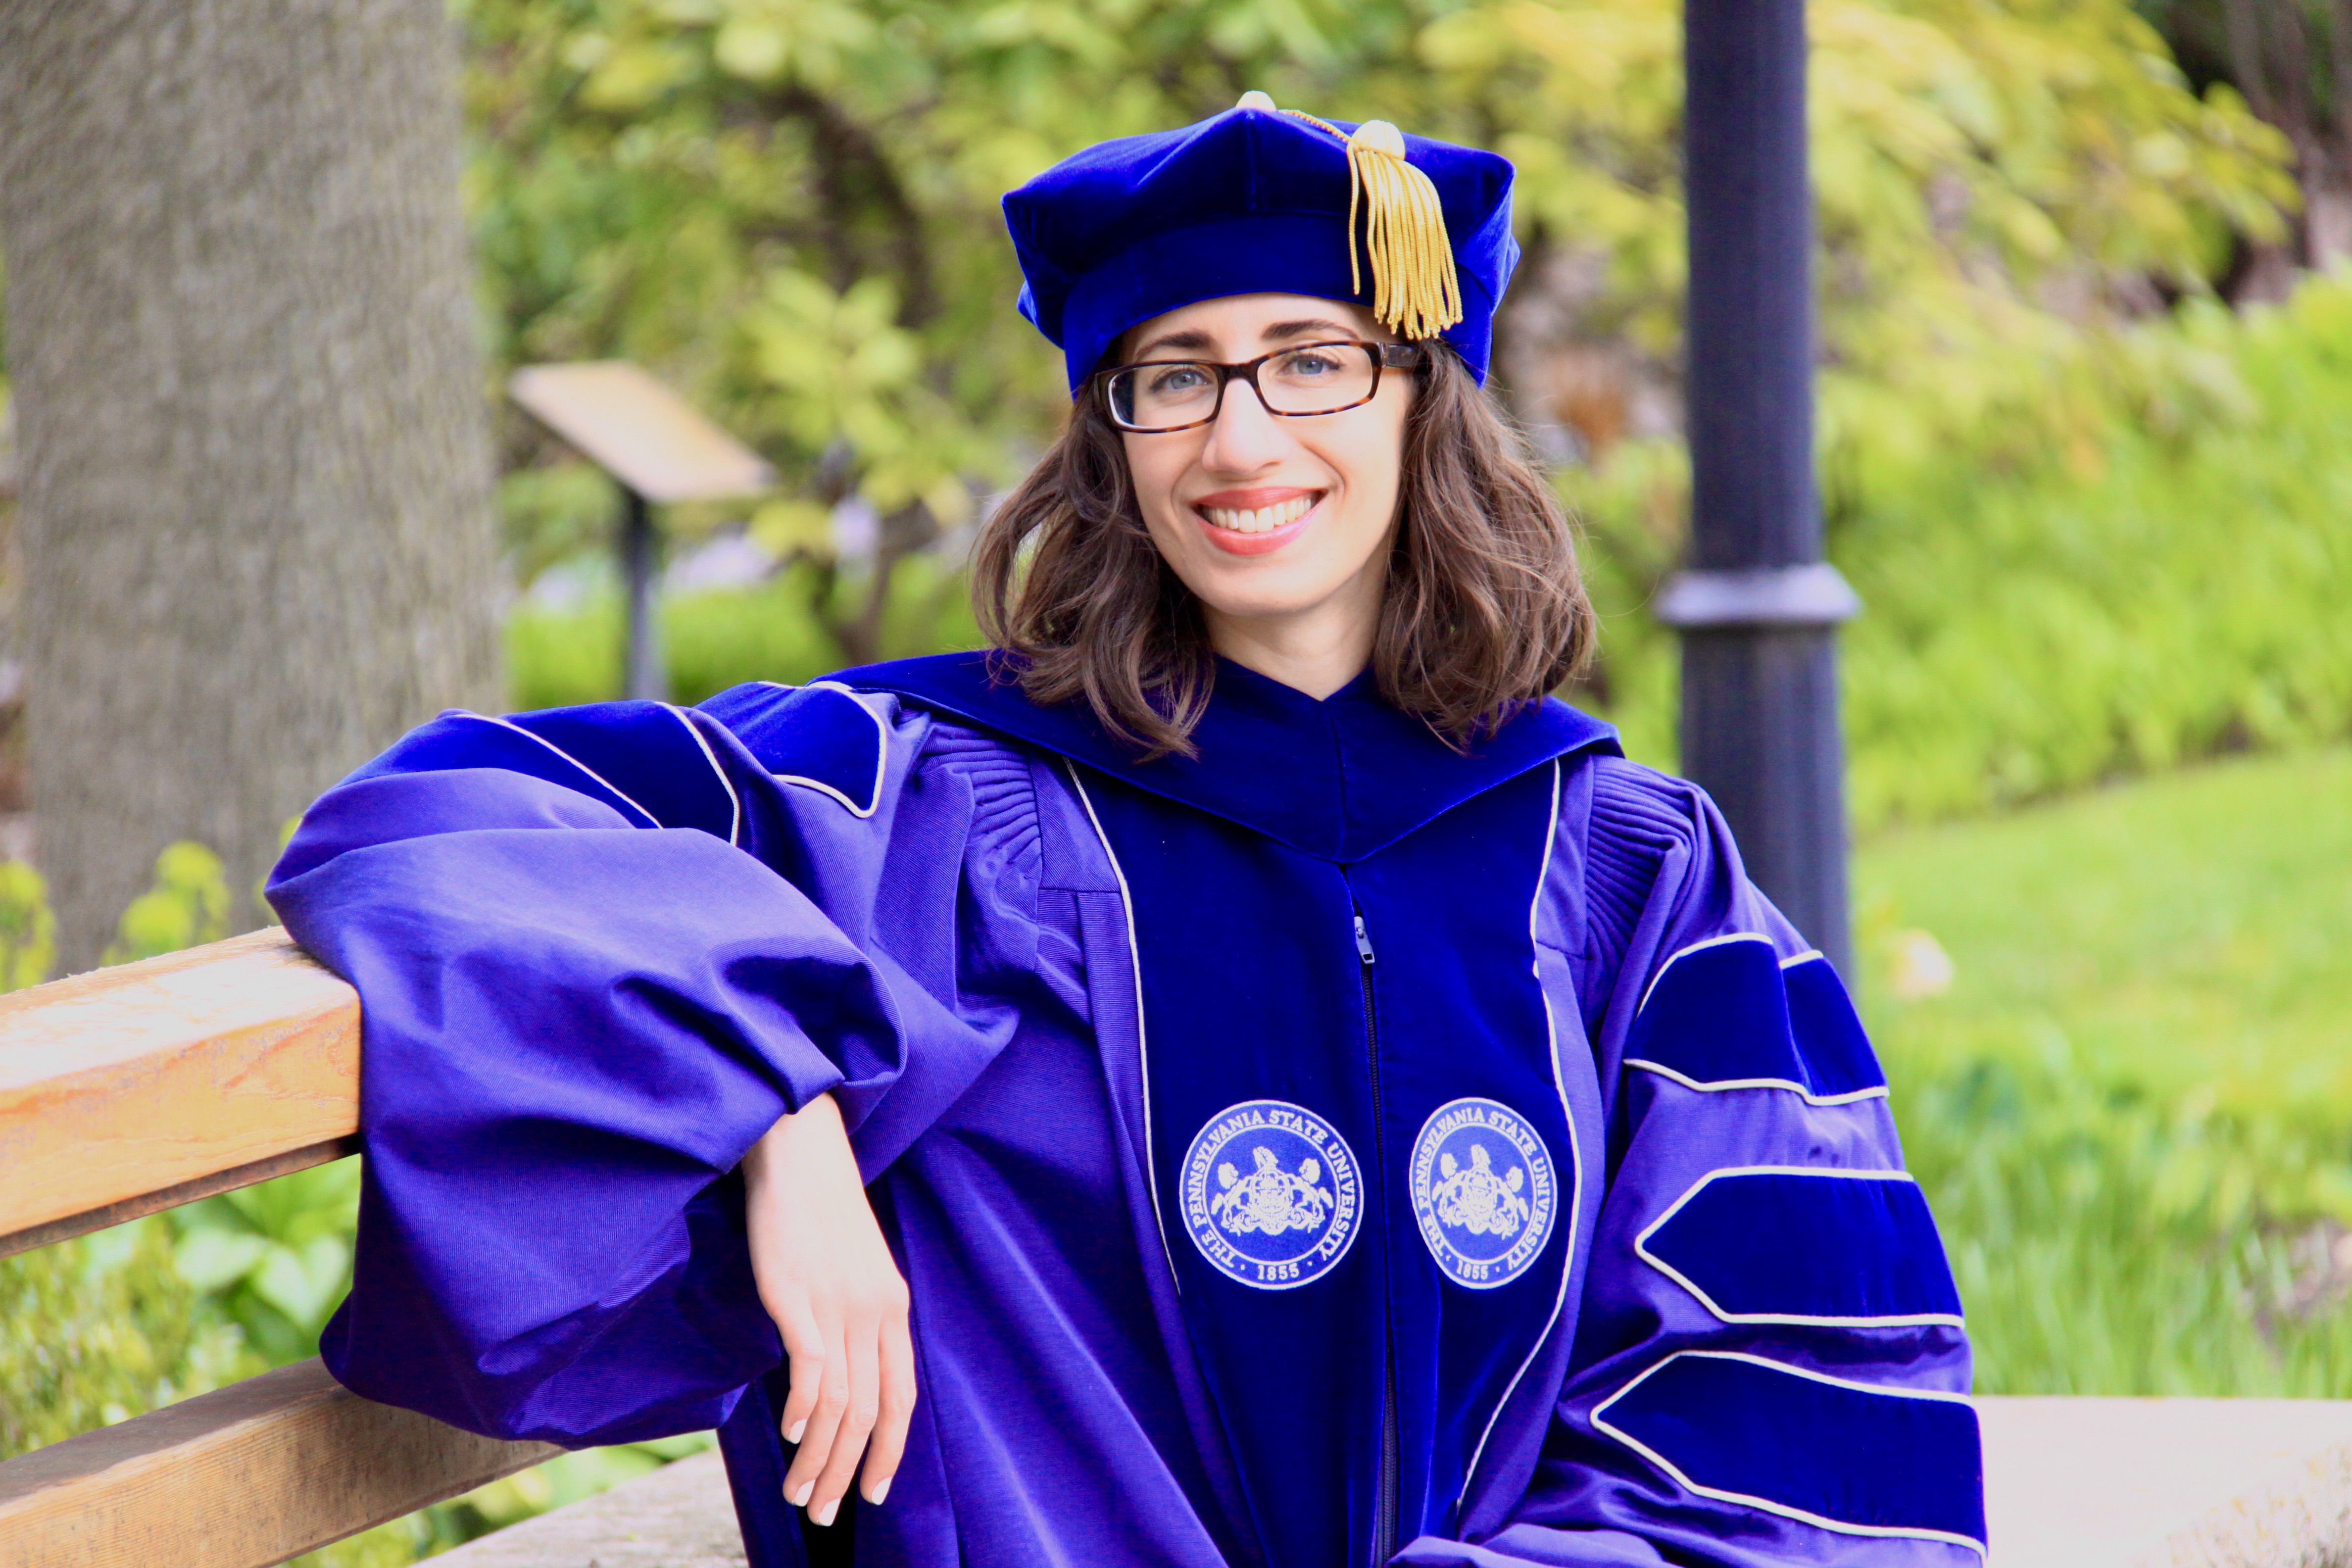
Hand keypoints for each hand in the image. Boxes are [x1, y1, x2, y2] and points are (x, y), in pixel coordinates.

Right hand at [743, 1092, 915, 1525]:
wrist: (799, 1151)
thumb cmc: (818, 1211)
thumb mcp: (854, 1269)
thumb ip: (855, 1319)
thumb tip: (834, 1375)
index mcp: (893, 1307)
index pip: (902, 1397)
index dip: (891, 1452)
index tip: (874, 1494)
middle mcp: (874, 1311)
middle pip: (870, 1413)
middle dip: (847, 1472)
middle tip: (821, 1513)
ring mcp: (838, 1304)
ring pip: (838, 1403)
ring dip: (818, 1458)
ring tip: (798, 1493)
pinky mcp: (798, 1294)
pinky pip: (811, 1366)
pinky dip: (803, 1408)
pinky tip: (790, 1434)